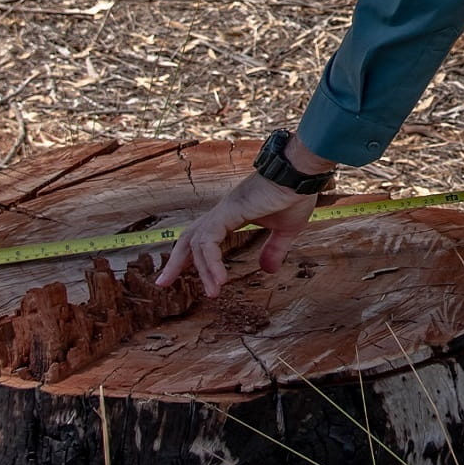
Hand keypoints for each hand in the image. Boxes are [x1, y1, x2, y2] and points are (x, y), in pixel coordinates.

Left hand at [156, 171, 328, 297]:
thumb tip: (268, 270)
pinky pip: (210, 239)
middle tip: (162, 283)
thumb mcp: (285, 231)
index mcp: (231, 215)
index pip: (201, 237)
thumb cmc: (294, 194)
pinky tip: (219, 279)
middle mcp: (222, 212)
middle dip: (175, 262)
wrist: (300, 172)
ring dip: (202, 269)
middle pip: (188, 238)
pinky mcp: (229, 210)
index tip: (180, 274)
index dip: (190, 256)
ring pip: (197, 242)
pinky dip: (210, 260)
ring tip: (212, 292)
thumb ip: (274, 249)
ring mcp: (224, 210)